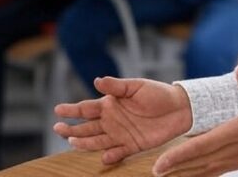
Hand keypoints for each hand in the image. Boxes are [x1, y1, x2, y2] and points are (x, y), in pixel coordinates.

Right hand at [54, 76, 192, 164]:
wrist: (179, 108)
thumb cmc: (158, 94)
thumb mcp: (137, 86)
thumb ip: (117, 86)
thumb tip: (97, 80)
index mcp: (112, 104)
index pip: (87, 108)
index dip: (72, 109)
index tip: (57, 109)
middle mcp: (113, 120)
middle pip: (87, 126)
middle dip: (72, 128)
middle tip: (58, 128)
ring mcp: (121, 134)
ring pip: (97, 141)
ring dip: (85, 142)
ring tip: (72, 141)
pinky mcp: (132, 145)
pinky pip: (118, 153)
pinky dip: (110, 156)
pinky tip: (104, 156)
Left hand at [152, 62, 237, 176]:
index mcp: (237, 132)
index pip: (203, 145)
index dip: (180, 155)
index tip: (161, 162)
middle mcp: (234, 149)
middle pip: (199, 162)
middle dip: (176, 168)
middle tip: (153, 172)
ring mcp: (237, 158)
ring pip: (205, 169)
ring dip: (185, 173)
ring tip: (165, 175)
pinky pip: (214, 171)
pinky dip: (200, 174)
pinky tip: (190, 175)